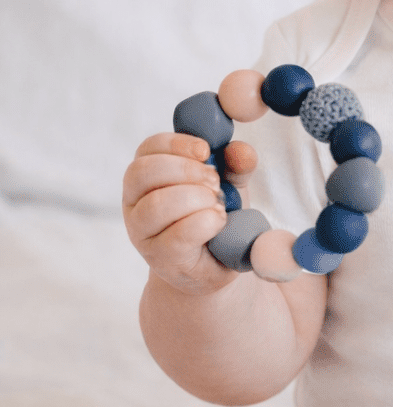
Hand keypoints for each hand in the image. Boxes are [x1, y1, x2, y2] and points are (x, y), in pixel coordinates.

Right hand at [122, 133, 257, 295]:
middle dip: (186, 171)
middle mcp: (136, 202)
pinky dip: (204, 224)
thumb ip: (236, 165)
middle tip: (215, 182)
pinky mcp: (161, 258)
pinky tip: (218, 222)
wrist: (217, 263)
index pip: (148, 148)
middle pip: (142, 172)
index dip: (177, 144)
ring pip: (155, 205)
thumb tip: (241, 151)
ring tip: (218, 205)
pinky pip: (177, 236)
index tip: (206, 151)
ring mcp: (143, 232)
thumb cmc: (215, 215)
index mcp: (149, 176)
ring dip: (194, 199)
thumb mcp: (229, 184)